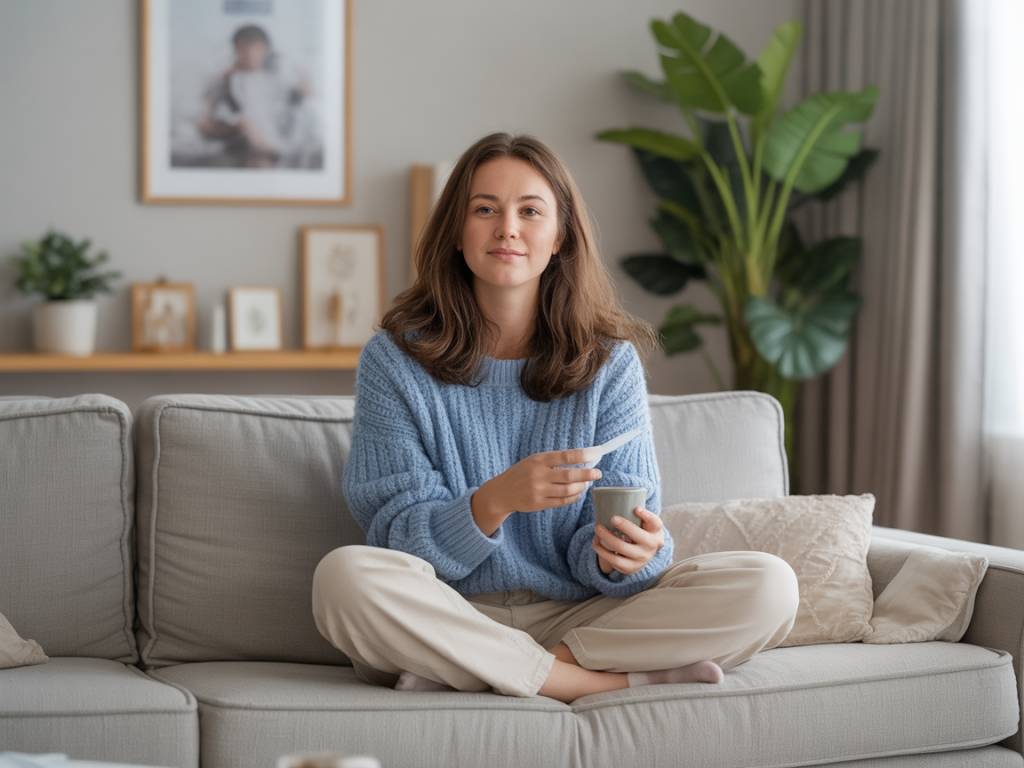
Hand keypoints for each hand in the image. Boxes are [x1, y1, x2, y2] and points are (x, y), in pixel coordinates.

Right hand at [484, 448, 601, 514]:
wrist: (502, 492)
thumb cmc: (522, 473)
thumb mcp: (534, 460)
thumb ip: (554, 461)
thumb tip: (582, 460)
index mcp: (538, 460)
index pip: (565, 456)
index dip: (583, 455)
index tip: (596, 454)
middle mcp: (539, 475)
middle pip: (569, 475)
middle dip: (587, 474)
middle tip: (598, 473)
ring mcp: (538, 491)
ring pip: (568, 490)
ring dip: (581, 486)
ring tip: (587, 483)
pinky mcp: (539, 504)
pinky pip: (562, 502)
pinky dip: (573, 497)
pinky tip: (578, 492)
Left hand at [593, 507, 664, 575]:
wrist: (642, 554)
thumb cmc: (639, 531)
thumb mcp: (643, 522)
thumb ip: (635, 512)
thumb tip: (612, 497)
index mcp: (656, 532)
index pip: (655, 523)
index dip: (646, 516)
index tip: (636, 508)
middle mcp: (651, 546)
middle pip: (638, 536)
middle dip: (625, 526)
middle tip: (612, 518)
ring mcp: (641, 559)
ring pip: (622, 548)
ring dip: (607, 538)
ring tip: (597, 528)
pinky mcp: (630, 568)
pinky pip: (614, 560)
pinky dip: (602, 551)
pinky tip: (596, 542)